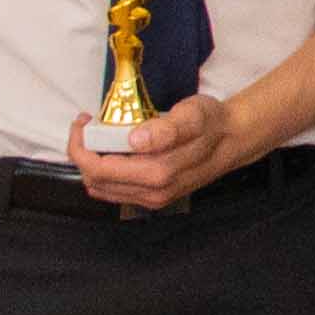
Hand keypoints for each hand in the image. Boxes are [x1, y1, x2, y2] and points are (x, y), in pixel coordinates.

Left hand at [70, 96, 259, 211]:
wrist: (233, 141)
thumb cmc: (212, 123)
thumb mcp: (193, 115)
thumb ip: (166, 128)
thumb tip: (134, 139)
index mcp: (157, 173)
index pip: (98, 168)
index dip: (81, 146)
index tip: (84, 121)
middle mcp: (152, 192)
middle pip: (95, 181)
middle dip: (83, 152)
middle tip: (88, 124)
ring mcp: (153, 198)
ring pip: (102, 188)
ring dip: (92, 162)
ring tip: (97, 135)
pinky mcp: (154, 198)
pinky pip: (115, 191)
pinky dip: (105, 172)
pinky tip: (113, 151)